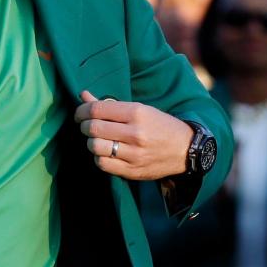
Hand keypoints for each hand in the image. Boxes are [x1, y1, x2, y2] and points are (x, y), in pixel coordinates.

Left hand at [74, 91, 191, 179]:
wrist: (186, 150)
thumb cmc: (159, 126)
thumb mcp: (139, 109)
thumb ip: (109, 105)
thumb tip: (83, 95)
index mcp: (137, 113)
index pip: (97, 109)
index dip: (81, 111)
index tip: (80, 114)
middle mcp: (135, 133)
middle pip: (93, 128)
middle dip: (84, 126)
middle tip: (87, 126)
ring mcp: (134, 153)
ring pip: (95, 146)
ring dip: (91, 142)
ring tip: (98, 139)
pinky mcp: (132, 170)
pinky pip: (102, 163)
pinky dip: (99, 157)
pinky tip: (105, 152)